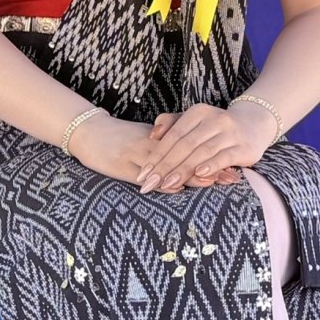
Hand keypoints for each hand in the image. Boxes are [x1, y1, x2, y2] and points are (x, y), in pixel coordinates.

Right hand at [67, 109, 243, 191]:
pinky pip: (143, 172)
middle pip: (184, 155)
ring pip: (167, 163)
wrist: (86, 131)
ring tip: (211, 181)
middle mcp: (151, 143)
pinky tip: (175, 188)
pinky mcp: (121, 163)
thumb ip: (166, 153)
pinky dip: (160, 181)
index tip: (233, 166)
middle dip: (208, 167)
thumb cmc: (117, 139)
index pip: (191, 148)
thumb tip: (191, 167)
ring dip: (189, 173)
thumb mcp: (144, 142)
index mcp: (159, 138)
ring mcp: (136, 153)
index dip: (211, 158)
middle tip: (231, 176)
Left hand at [143, 111, 244, 191]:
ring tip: (167, 184)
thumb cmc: (215, 128)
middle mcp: (214, 119)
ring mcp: (230, 133)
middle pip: (185, 145)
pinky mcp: (243, 147)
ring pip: (202, 152)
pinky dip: (211, 166)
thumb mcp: (194, 121)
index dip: (157, 155)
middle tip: (150, 184)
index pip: (173, 135)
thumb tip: (153, 135)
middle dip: (165, 166)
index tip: (143, 174)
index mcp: (198, 112)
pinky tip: (199, 175)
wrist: (254, 125)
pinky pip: (225, 157)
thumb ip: (171, 124)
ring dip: (183, 169)